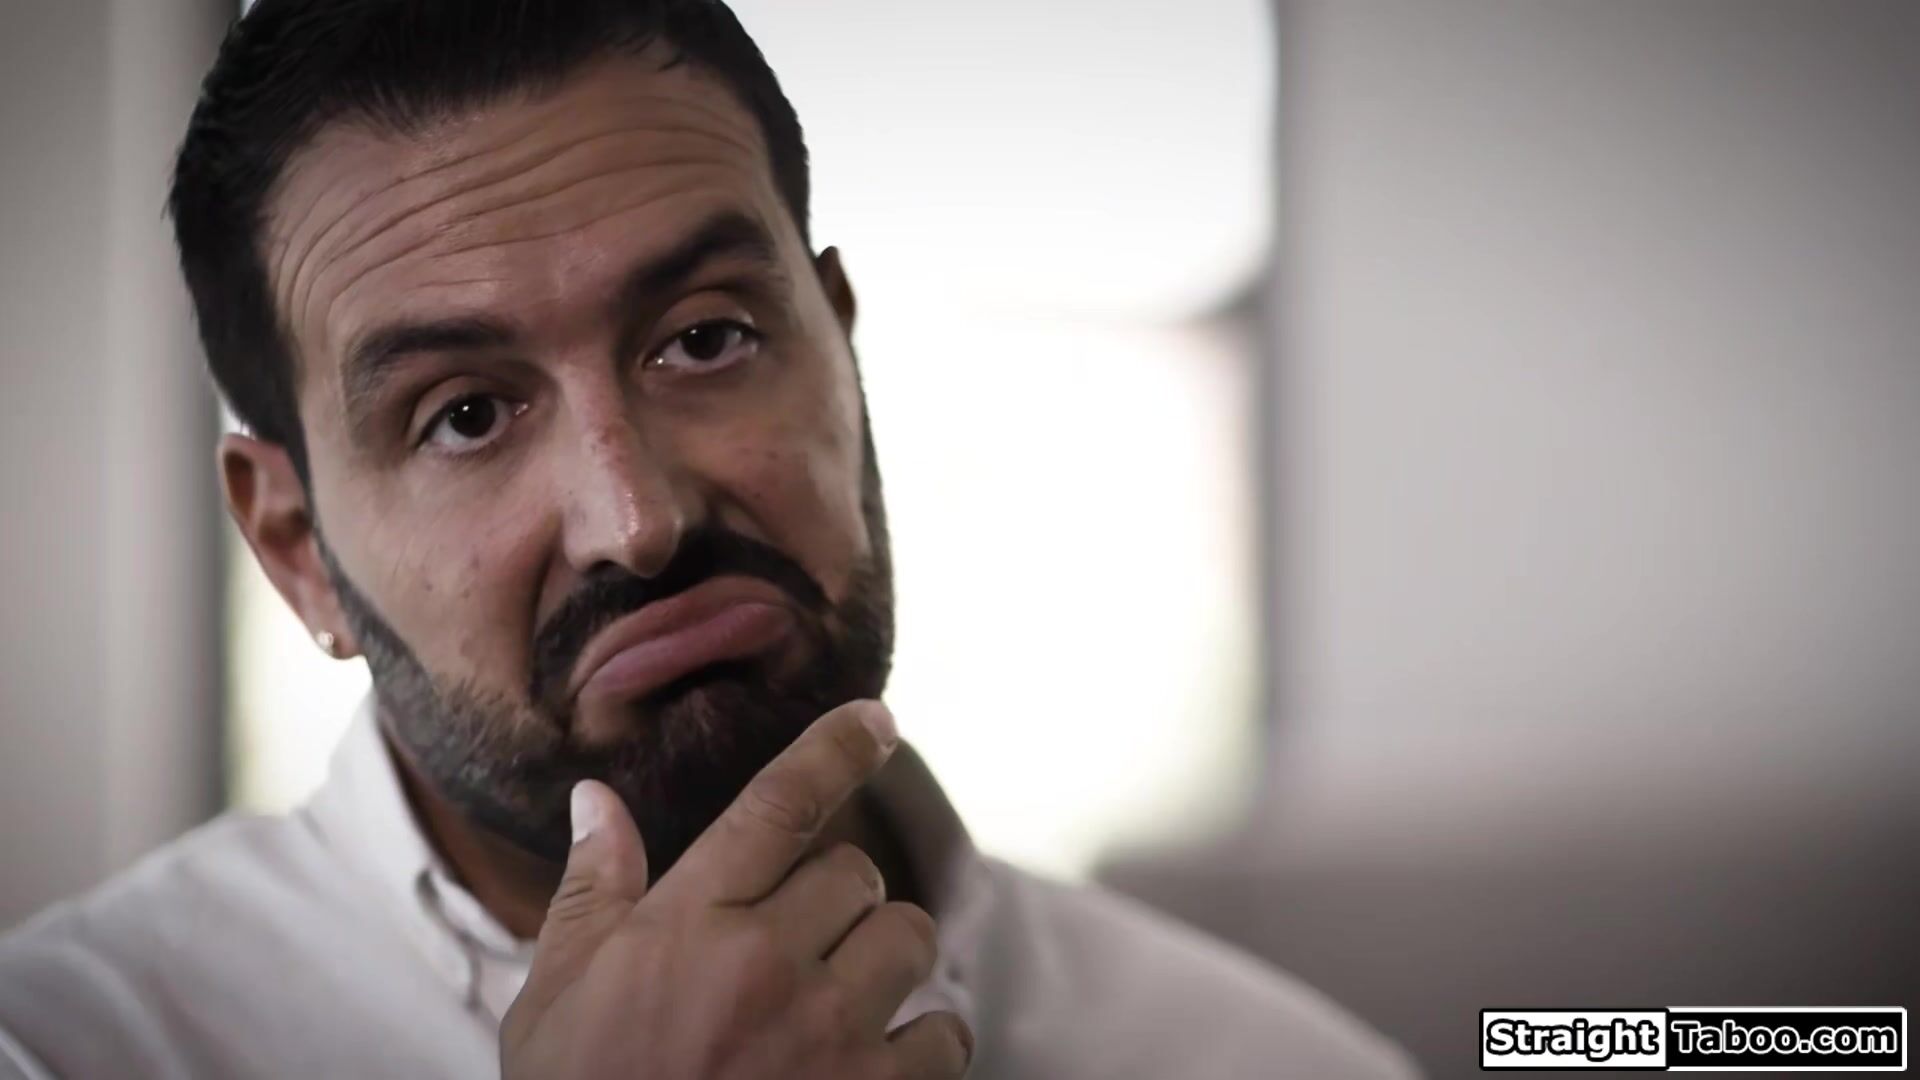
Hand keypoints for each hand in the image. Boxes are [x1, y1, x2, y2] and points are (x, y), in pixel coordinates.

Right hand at [500, 700, 973, 1078]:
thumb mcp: (554, 999)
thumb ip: (592, 893)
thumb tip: (595, 799)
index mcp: (687, 924)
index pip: (780, 803)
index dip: (837, 748)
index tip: (878, 721)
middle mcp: (766, 964)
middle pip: (854, 871)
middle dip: (835, 895)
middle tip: (798, 939)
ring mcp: (827, 1035)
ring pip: (908, 937)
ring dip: (884, 955)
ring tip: (843, 990)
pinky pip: (946, 1033)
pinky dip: (926, 1039)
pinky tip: (881, 1056)